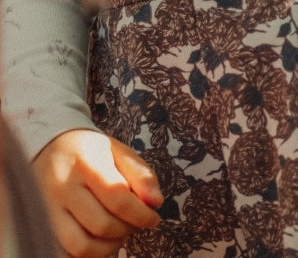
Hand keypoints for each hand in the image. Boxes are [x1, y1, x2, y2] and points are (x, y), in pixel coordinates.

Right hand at [32, 128, 162, 257]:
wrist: (49, 150)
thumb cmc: (92, 152)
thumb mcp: (119, 152)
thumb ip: (141, 174)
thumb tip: (156, 202)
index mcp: (85, 163)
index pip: (117, 196)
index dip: (140, 213)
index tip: (153, 218)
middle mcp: (62, 187)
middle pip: (101, 224)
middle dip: (126, 229)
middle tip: (135, 223)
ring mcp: (46, 210)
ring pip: (80, 245)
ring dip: (107, 247)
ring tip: (118, 234)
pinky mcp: (41, 226)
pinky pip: (63, 253)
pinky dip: (87, 254)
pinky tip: (99, 241)